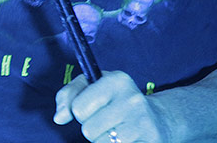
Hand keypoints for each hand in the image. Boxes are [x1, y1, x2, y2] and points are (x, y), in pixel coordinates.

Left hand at [54, 71, 169, 142]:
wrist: (157, 120)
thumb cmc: (117, 102)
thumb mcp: (93, 87)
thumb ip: (70, 95)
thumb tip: (59, 117)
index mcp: (116, 80)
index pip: (78, 108)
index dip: (81, 112)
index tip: (94, 108)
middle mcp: (131, 99)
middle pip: (88, 130)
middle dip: (93, 129)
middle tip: (108, 122)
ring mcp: (142, 123)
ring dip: (104, 142)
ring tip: (117, 131)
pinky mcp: (149, 142)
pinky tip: (126, 140)